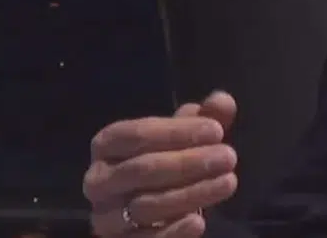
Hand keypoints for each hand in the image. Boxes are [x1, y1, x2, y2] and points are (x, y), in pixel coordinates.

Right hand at [85, 91, 238, 236]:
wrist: (155, 211)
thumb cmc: (169, 164)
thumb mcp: (187, 138)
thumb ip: (205, 117)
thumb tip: (222, 101)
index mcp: (107, 145)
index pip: (137, 134)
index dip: (177, 132)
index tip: (217, 131)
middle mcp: (98, 180)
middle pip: (142, 168)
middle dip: (188, 162)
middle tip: (229, 157)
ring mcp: (104, 216)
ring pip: (145, 205)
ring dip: (190, 194)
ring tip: (228, 182)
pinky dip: (172, 232)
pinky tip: (199, 222)